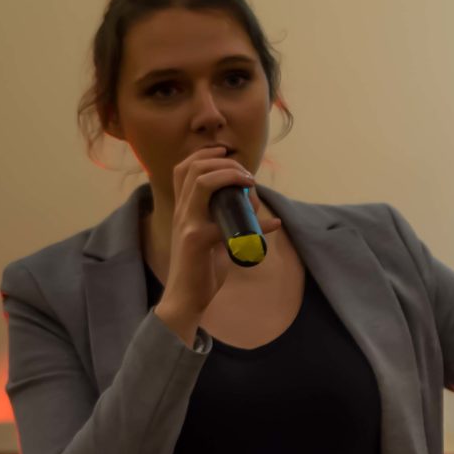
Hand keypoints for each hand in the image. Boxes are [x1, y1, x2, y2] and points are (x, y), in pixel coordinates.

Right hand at [154, 146, 279, 341]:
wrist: (186, 298)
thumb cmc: (202, 268)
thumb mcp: (216, 237)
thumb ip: (230, 219)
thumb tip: (254, 203)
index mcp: (183, 208)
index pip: (184, 168)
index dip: (205, 155)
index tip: (229, 156)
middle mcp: (182, 211)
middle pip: (195, 168)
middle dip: (226, 164)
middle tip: (247, 175)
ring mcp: (187, 223)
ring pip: (203, 183)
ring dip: (231, 176)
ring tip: (249, 183)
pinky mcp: (197, 240)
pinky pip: (229, 222)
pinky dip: (257, 222)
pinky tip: (272, 224)